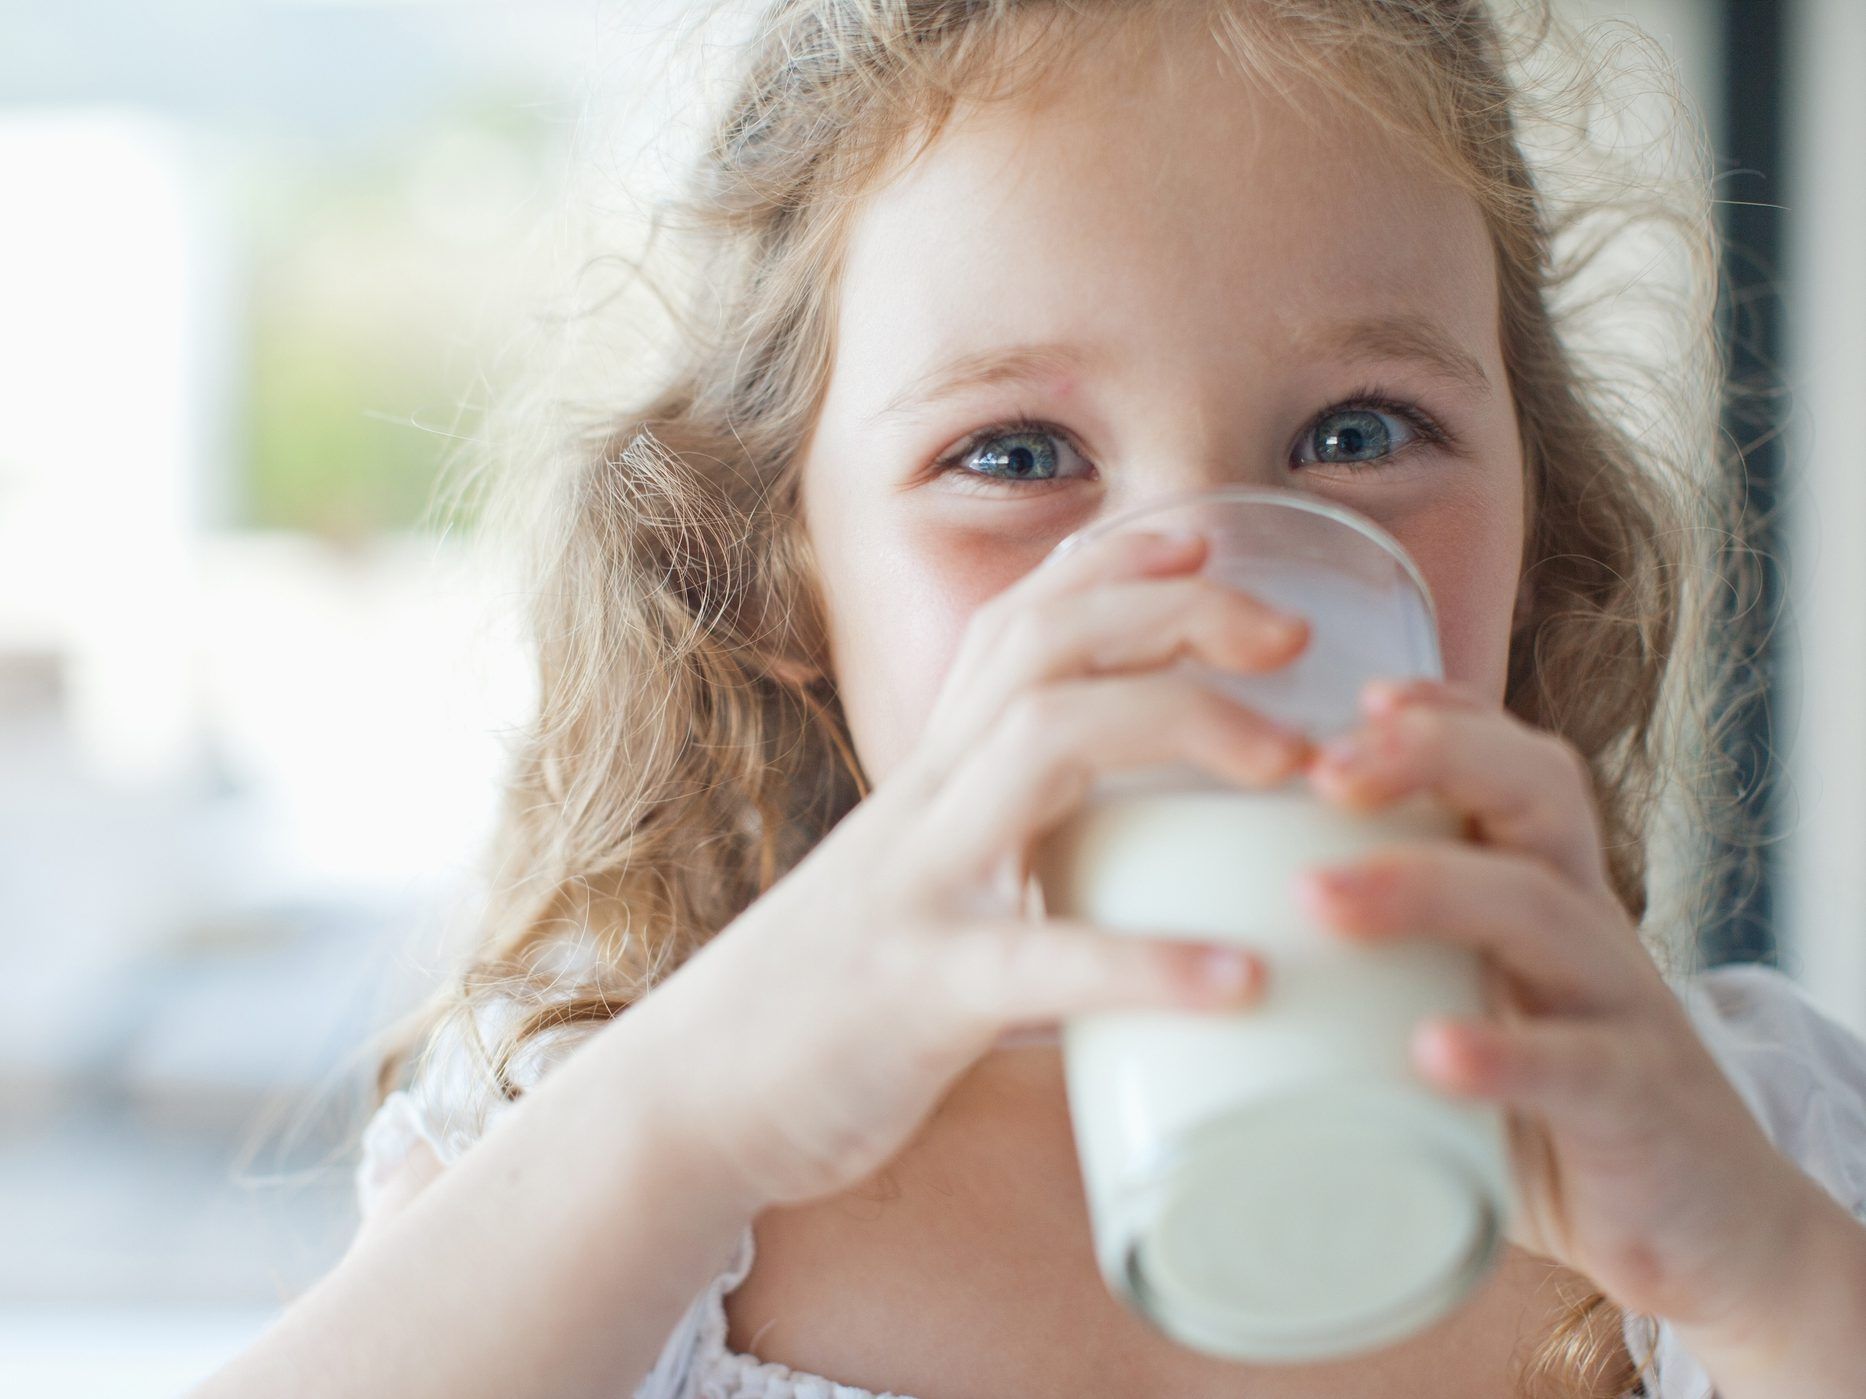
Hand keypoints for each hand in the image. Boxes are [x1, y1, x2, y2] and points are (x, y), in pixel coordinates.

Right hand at [631, 526, 1310, 1213]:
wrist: (698, 1098)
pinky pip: (1038, 959)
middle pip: (1043, 646)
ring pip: (1042, 744)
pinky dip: (1144, 962)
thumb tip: (1138, 865)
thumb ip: (1011, 852)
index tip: (1208, 535)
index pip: (1017, 624)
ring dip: (1179, 724)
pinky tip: (1239, 980)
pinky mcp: (918, 993)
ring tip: (1293, 764)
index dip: (1112, 563)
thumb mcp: (922, 887)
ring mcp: (918, 887)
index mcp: (934, 778)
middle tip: (1292, 635)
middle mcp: (924, 803)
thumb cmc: (833, 999)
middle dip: (1172, 612)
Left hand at [1291, 677, 1832, 1334]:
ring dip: (1424, 888)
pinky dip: (1503, 1053)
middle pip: (1533, 794)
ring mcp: (1618, 1008)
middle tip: (1321, 773)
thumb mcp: (1469, 1008)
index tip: (1357, 699)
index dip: (1445, 715)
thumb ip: (1379, 973)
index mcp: (1542, 890)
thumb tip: (1209, 960)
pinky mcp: (1635, 1104)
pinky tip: (1429, 1049)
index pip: (1510, 765)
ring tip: (1319, 896)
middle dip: (1431, 758)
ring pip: (1538, 908)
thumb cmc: (1549, 1107)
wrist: (1713, 1233)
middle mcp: (1586, 925)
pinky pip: (1576, 1065)